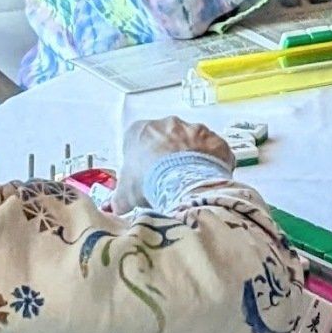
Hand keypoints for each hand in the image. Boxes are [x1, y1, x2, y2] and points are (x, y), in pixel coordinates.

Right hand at [116, 116, 234, 210]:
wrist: (182, 184)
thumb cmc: (146, 184)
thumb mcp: (124, 195)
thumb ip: (119, 198)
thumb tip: (115, 208)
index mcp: (141, 131)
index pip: (138, 140)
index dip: (141, 159)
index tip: (144, 176)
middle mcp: (169, 123)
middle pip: (167, 139)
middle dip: (168, 156)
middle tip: (168, 181)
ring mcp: (196, 129)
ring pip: (192, 143)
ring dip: (191, 159)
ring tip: (188, 183)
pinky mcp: (217, 140)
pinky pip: (214, 152)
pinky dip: (212, 164)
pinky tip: (206, 182)